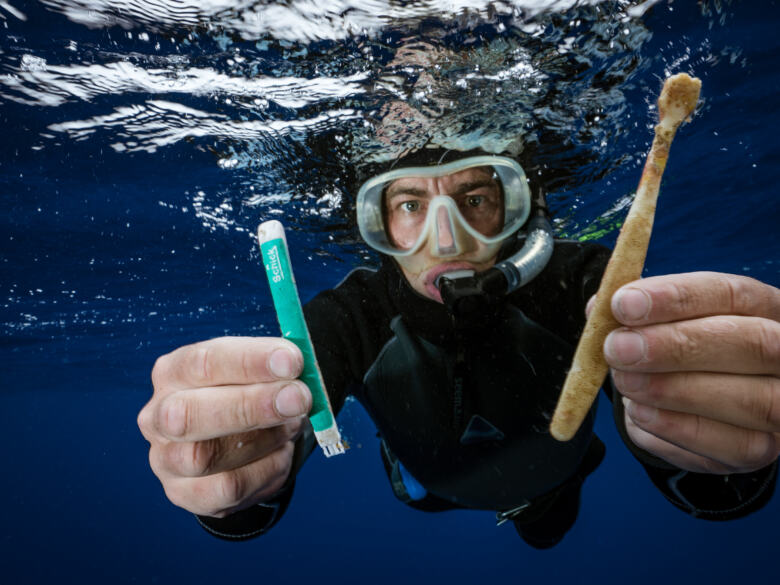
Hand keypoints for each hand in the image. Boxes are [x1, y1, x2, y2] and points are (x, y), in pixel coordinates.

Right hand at [137, 337, 310, 516]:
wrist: (243, 442)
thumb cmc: (247, 393)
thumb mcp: (257, 370)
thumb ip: (273, 366)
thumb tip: (295, 367)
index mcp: (173, 372)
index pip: (203, 362)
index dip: (250, 362)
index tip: (292, 363)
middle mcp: (158, 415)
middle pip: (188, 414)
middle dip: (250, 405)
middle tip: (298, 398)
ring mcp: (165, 459)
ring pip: (206, 456)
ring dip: (263, 439)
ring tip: (291, 425)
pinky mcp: (184, 494)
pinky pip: (228, 488)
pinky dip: (265, 470)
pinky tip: (281, 452)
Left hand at [603, 272, 779, 473]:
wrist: (693, 404)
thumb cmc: (675, 349)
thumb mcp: (657, 321)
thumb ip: (632, 311)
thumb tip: (599, 311)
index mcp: (762, 307)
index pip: (731, 293)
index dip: (675, 297)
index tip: (622, 303)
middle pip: (751, 342)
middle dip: (675, 345)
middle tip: (618, 349)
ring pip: (749, 400)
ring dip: (672, 391)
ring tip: (625, 381)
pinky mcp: (761, 448)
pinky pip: (728, 445)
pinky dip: (675, 428)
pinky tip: (640, 411)